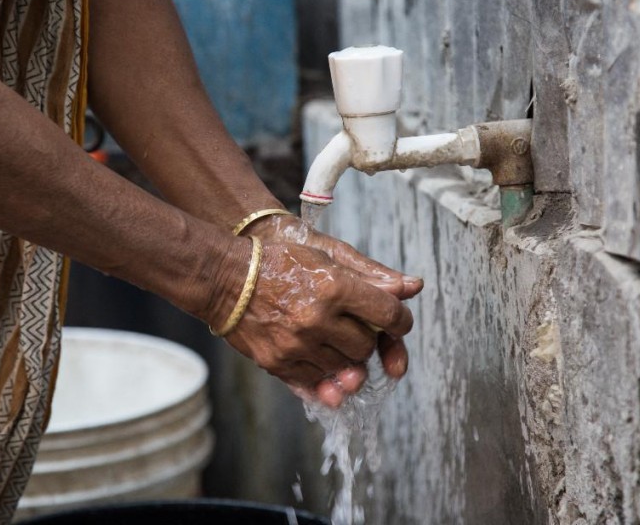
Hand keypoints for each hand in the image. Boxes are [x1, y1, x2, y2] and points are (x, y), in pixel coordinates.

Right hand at [212, 236, 413, 407]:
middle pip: (366, 346)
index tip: (396, 322)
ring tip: (331, 339)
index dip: (399, 321)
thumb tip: (414, 287)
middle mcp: (318, 318)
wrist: (225, 278)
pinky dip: (323, 376)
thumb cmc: (279, 261)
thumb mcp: (326, 256)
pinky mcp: (278, 362)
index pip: (387, 314)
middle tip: (354, 327)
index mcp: (333, 286)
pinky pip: (315, 382)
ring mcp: (297, 344)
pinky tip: (320, 360)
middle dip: (367, 339)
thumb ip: (371, 275)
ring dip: (345, 358)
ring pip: (343, 368)